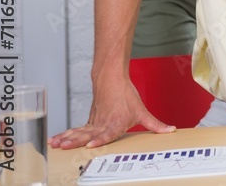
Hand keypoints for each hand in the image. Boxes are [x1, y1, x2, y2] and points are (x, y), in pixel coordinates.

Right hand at [49, 73, 173, 148]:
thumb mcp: (142, 112)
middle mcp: (102, 124)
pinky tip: (54, 141)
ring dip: (66, 138)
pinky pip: (74, 130)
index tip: (91, 144)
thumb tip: (171, 130)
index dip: (99, 139)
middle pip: (87, 134)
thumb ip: (155, 124)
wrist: (111, 80)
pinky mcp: (88, 121)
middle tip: (65, 146)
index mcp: (115, 123)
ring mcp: (93, 122)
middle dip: (75, 141)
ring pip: (78, 132)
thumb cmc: (126, 96)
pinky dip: (64, 135)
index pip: (107, 133)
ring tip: (55, 144)